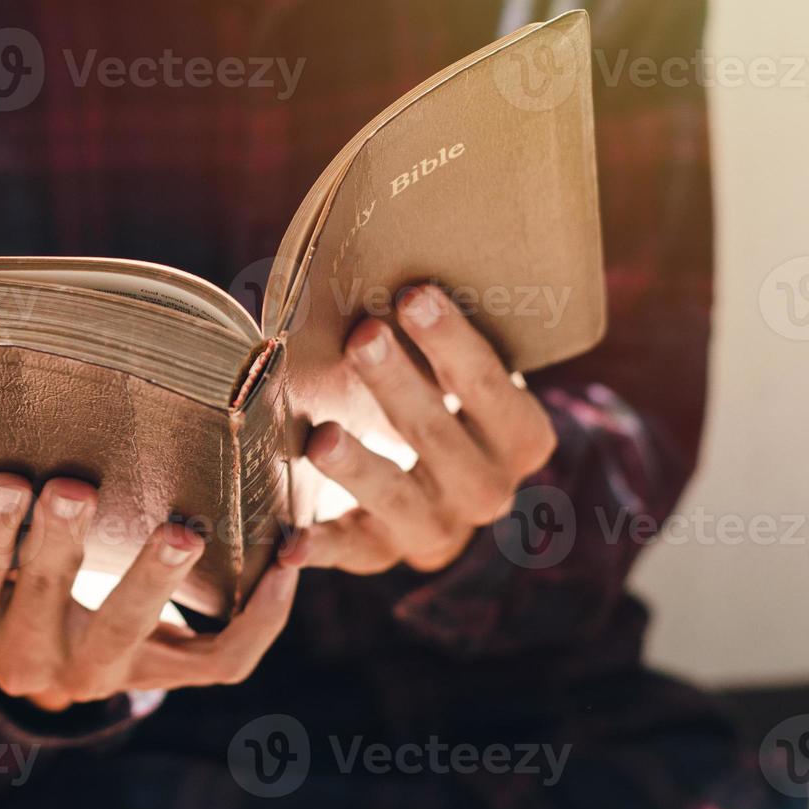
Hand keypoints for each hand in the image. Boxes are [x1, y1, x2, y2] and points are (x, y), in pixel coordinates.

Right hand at [0, 473, 300, 712]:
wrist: (25, 643)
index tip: (5, 480)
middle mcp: (21, 662)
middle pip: (44, 603)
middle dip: (58, 545)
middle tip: (74, 490)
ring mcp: (92, 676)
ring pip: (127, 633)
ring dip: (152, 581)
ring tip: (179, 531)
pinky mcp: (155, 677)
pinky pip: (217, 661)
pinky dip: (257, 621)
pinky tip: (280, 568)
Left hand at [281, 283, 556, 573]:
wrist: (448, 492)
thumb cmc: (446, 403)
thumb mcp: (458, 374)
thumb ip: (436, 336)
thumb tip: (380, 254)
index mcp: (519, 438)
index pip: (491, 389)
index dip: (454, 344)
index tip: (414, 294)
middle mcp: (486, 490)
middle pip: (441, 440)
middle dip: (399, 387)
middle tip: (363, 336)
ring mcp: (436, 528)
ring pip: (399, 501)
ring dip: (361, 469)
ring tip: (323, 438)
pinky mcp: (383, 554)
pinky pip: (351, 552)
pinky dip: (320, 548)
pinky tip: (289, 542)